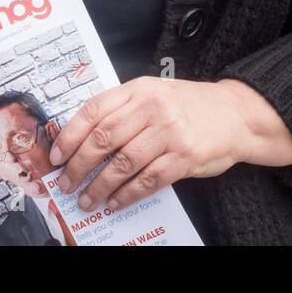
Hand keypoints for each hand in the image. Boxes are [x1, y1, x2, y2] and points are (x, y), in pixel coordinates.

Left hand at [48, 77, 291, 212]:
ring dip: (100, 186)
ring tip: (87, 200)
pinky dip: (127, 195)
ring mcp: (170, 132)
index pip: (94, 111)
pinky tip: (115, 203)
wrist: (235, 114)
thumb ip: (124, 108)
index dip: (70, 135)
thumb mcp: (155, 93)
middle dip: (79, 165)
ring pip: (123, 163)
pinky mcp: (185, 156)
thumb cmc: (189, 105)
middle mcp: (153, 108)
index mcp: (140, 89)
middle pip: (104, 139)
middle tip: (65, 183)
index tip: (56, 156)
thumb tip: (82, 137)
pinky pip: (148, 180)